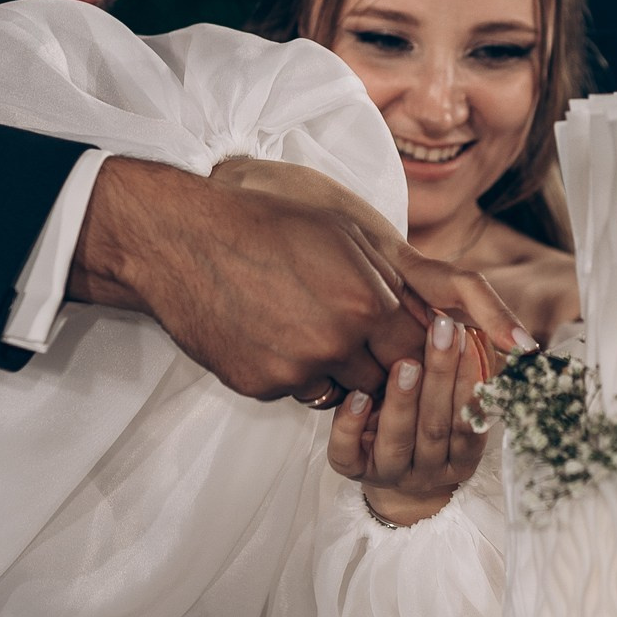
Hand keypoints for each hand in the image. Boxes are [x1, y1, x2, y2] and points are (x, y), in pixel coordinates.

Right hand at [66, 156, 527, 403]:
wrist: (184, 239)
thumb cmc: (267, 224)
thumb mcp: (345, 235)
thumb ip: (393, 282)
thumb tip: (432, 318)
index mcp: (367, 302)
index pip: (417, 350)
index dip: (416, 350)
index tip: (413, 349)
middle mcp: (338, 342)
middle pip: (386, 381)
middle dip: (381, 366)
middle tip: (360, 341)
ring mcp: (297, 369)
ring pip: (342, 392)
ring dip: (337, 372)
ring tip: (307, 327)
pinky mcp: (261, 385)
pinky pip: (296, 392)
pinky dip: (292, 372)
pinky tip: (271, 334)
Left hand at [326, 314, 490, 525]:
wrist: (381, 449)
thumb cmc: (428, 399)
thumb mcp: (458, 382)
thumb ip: (482, 362)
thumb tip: (519, 343)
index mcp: (461, 456)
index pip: (471, 423)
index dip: (472, 382)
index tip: (471, 338)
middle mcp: (428, 469)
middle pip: (436, 428)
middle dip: (441, 378)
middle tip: (443, 333)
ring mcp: (389, 471)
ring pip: (397, 442)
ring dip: (403, 401)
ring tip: (406, 363)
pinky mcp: (352, 468)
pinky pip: (348, 455)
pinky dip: (352, 426)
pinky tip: (358, 395)